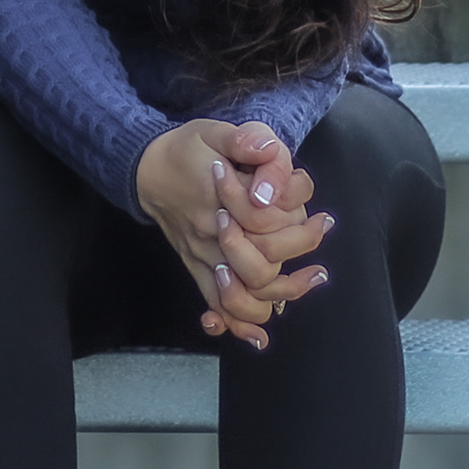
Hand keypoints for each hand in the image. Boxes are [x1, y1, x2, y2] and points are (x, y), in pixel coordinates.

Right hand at [135, 119, 333, 351]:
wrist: (145, 171)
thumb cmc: (185, 150)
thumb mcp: (214, 131)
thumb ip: (245, 140)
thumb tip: (271, 151)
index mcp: (218, 201)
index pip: (265, 223)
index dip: (297, 220)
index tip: (324, 216)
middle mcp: (210, 236)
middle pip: (259, 265)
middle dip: (297, 253)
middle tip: (322, 232)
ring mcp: (202, 257)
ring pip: (241, 296)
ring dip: (279, 295)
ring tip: (313, 277)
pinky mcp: (196, 268)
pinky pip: (215, 306)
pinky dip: (236, 325)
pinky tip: (259, 337)